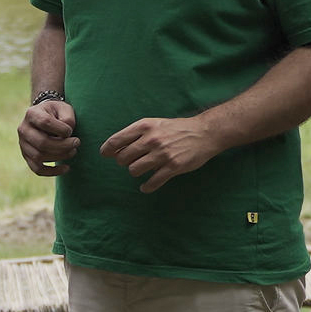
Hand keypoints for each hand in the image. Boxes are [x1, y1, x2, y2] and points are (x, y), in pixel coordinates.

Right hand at [19, 97, 78, 176]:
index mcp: (32, 114)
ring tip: (73, 151)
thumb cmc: (57, 113)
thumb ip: (68, 119)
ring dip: (60, 157)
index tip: (70, 131)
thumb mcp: (64, 108)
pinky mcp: (27, 156)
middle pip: (41, 143)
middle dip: (63, 146)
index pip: (45, 123)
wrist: (45, 117)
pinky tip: (66, 168)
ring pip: (39, 157)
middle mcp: (23, 129)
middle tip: (77, 143)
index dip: (61, 129)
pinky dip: (52, 171)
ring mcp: (23, 144)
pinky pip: (37, 169)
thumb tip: (66, 136)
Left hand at [101, 114, 225, 193]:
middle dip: (124, 161)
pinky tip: (146, 186)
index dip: (107, 149)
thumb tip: (112, 150)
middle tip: (133, 160)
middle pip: (122, 158)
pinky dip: (146, 187)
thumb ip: (135, 134)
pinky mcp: (173, 167)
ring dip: (136, 171)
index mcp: (145, 126)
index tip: (105, 154)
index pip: (116, 140)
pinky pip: (152, 182)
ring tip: (144, 168)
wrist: (205, 132)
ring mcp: (162, 154)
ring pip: (134, 170)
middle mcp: (152, 139)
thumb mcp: (154, 124)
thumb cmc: (176, 129)